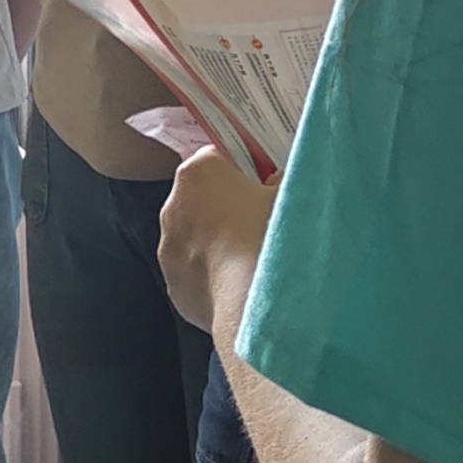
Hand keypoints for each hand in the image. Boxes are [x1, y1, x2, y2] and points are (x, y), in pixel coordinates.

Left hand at [159, 143, 277, 342]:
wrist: (258, 303)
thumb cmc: (275, 239)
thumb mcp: (293, 195)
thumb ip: (283, 180)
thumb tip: (279, 180)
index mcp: (198, 174)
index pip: (218, 158)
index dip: (244, 171)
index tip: (263, 187)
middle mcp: (173, 207)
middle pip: (203, 198)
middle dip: (227, 208)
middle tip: (262, 225)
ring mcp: (169, 250)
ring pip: (196, 238)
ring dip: (218, 244)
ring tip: (253, 261)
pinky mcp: (174, 288)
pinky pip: (195, 275)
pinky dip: (213, 278)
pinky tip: (241, 287)